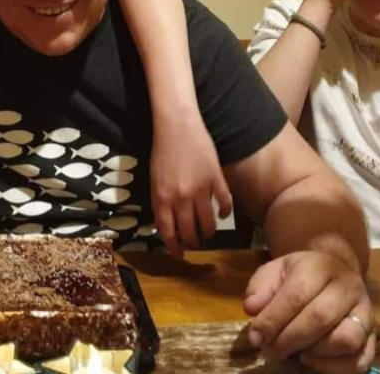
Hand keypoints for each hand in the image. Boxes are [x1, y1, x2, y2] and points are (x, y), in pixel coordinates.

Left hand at [150, 110, 231, 256]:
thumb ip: (160, 201)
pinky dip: (225, 212)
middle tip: (194, 243)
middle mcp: (181, 198)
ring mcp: (200, 190)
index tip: (178, 253)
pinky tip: (223, 214)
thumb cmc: (162, 151)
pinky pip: (224, 203)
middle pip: (189, 231)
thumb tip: (167, 222)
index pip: (168, 231)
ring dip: (208, 231)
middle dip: (192, 242)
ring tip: (208, 232)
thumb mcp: (154, 179)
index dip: (174, 246)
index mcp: (162, 198)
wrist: (177, 126)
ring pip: (208, 222)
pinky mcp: (216, 180)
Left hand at [244, 251, 374, 372]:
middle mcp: (348, 288)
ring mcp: (366, 313)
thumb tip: (252, 309)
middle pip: (321, 318)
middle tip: (270, 351)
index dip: (273, 319)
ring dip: (315, 353)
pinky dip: (334, 368)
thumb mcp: (275, 271)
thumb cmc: (300, 275)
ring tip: (295, 353)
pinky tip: (312, 360)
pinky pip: (361, 360)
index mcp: (320, 267)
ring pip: (347, 339)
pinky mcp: (374, 337)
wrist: (336, 271)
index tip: (256, 337)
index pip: (297, 294)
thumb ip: (260, 288)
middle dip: (289, 339)